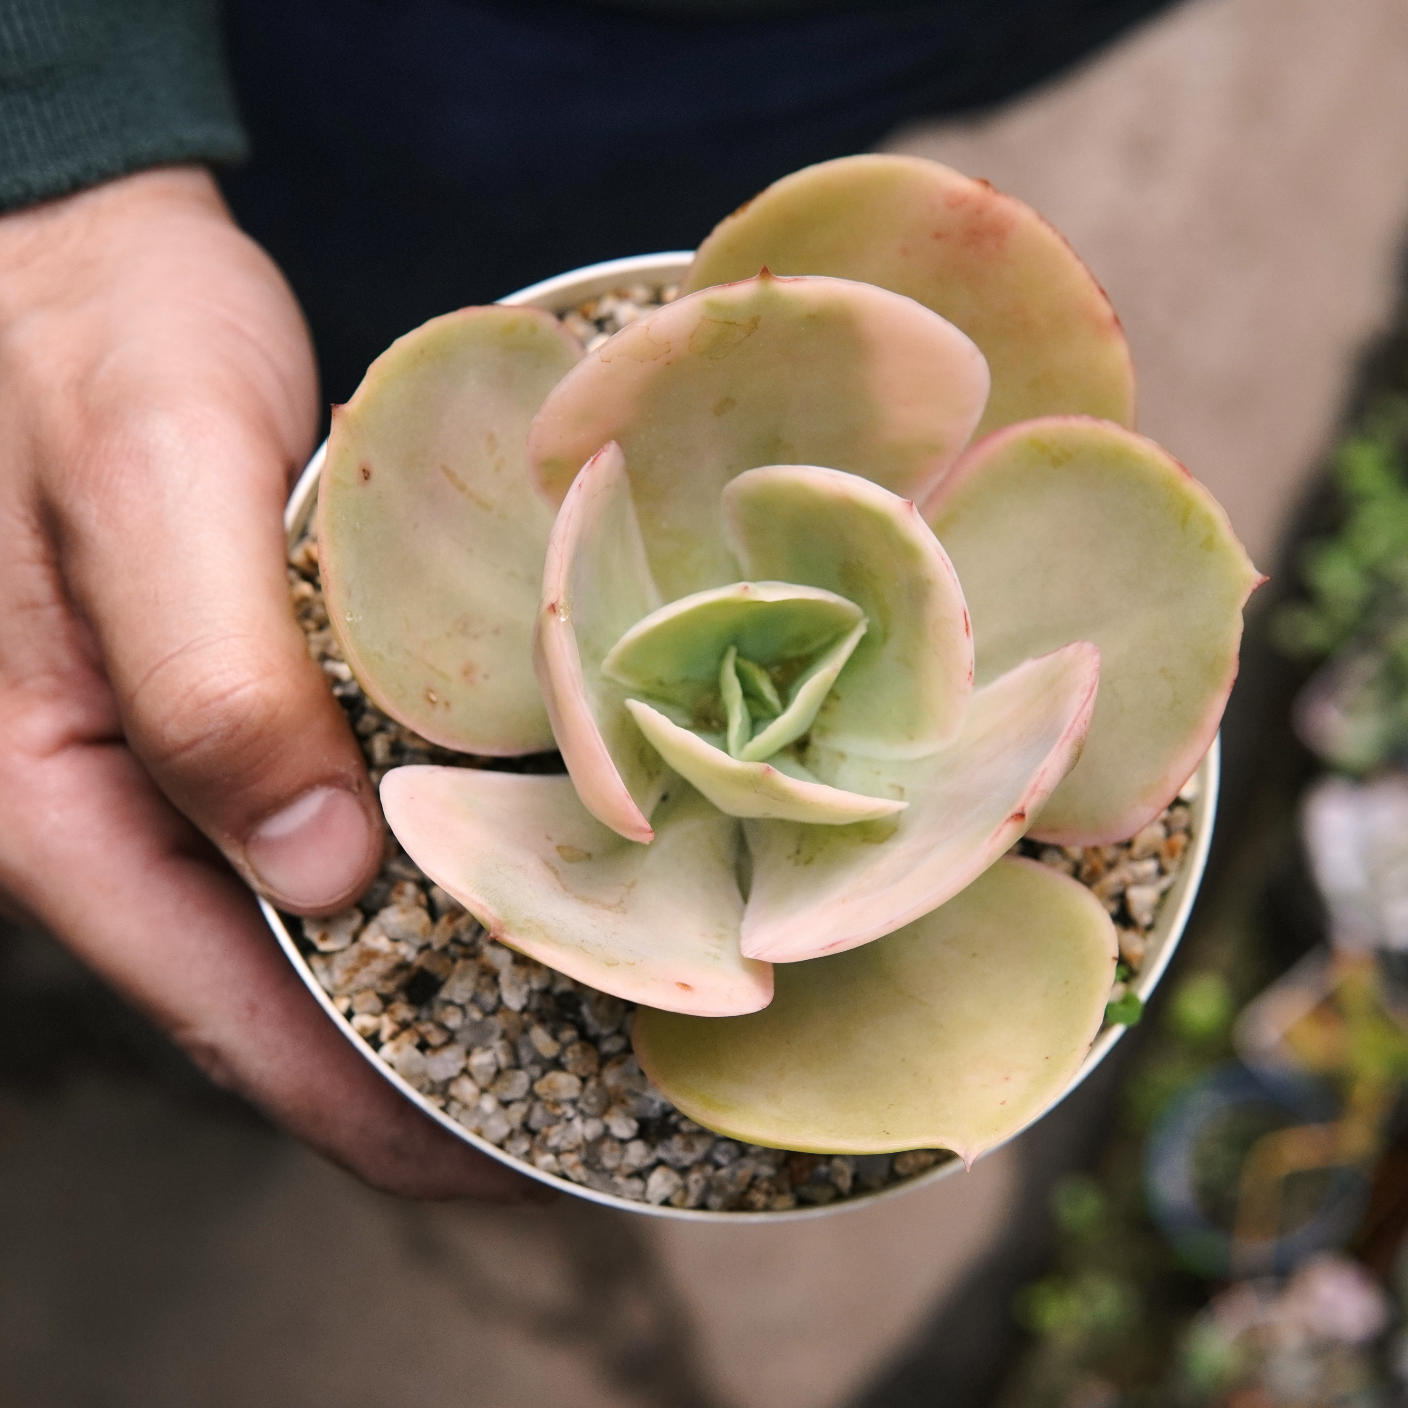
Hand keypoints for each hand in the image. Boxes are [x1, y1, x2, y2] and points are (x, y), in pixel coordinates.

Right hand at [0, 167, 533, 1200]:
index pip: (206, 998)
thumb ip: (212, 683)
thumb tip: (315, 875)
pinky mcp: (231, 706)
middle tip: (548, 1125)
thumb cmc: (94, 338)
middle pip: (258, 991)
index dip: (345, 1100)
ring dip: (413, 994)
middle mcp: (104, 801)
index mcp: (46, 787)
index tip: (478, 1163)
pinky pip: (315, 838)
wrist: (78, 253)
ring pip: (293, 927)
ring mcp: (166, 760)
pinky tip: (494, 899)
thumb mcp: (153, 482)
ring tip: (552, 1043)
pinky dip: (406, 889)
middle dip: (397, 1076)